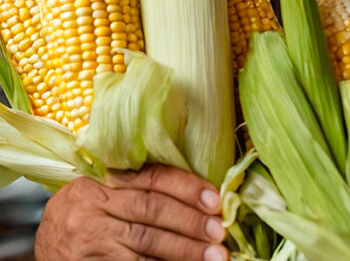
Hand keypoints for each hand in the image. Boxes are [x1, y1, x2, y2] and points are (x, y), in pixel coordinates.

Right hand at [35, 164, 227, 260]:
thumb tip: (201, 193)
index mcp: (102, 180)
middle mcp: (92, 206)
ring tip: (212, 255)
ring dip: (184, 250)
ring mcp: (89, 238)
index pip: (151, 178)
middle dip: (191, 222)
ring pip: (146, 243)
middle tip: (219, 232)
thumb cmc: (86, 216)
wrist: (46, 246)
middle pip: (152, 211)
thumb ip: (141, 187)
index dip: (187, 188)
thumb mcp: (105, 192)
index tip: (215, 201)